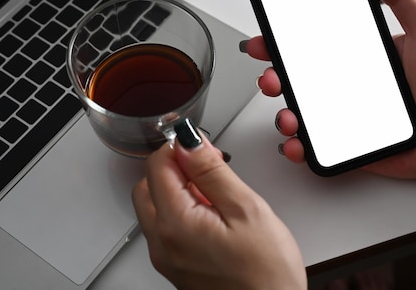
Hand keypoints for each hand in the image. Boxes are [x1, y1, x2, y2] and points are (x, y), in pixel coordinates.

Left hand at [132, 119, 305, 289]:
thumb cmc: (266, 274)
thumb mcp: (246, 208)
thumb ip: (212, 171)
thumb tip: (189, 142)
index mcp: (175, 224)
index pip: (157, 165)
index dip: (180, 147)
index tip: (203, 147)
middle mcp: (162, 243)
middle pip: (149, 185)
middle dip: (175, 168)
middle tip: (210, 168)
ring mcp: (166, 258)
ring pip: (155, 206)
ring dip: (178, 189)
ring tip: (216, 195)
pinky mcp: (176, 267)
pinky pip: (166, 228)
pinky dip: (181, 211)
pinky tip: (212, 216)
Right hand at [244, 0, 415, 178]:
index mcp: (360, 55)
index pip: (313, 45)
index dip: (284, 40)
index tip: (267, 36)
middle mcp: (350, 84)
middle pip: (298, 79)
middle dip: (273, 76)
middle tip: (271, 77)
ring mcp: (348, 115)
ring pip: (302, 113)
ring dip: (283, 114)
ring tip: (288, 116)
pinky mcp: (353, 145)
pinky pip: (319, 147)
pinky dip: (299, 147)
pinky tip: (296, 143)